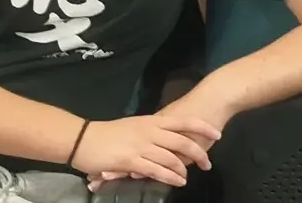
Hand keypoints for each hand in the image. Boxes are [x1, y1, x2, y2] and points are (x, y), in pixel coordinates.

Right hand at [72, 114, 220, 188]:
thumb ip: (150, 131)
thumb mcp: (134, 126)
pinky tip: (177, 181)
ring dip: (184, 169)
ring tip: (190, 176)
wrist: (84, 138)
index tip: (217, 133)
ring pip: (171, 158)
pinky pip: (156, 170)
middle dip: (198, 152)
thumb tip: (165, 137)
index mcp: (151, 121)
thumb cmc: (109, 133)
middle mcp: (149, 131)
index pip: (183, 121)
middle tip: (208, 162)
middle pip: (181, 141)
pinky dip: (170, 176)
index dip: (201, 126)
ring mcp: (141, 146)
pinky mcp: (131, 161)